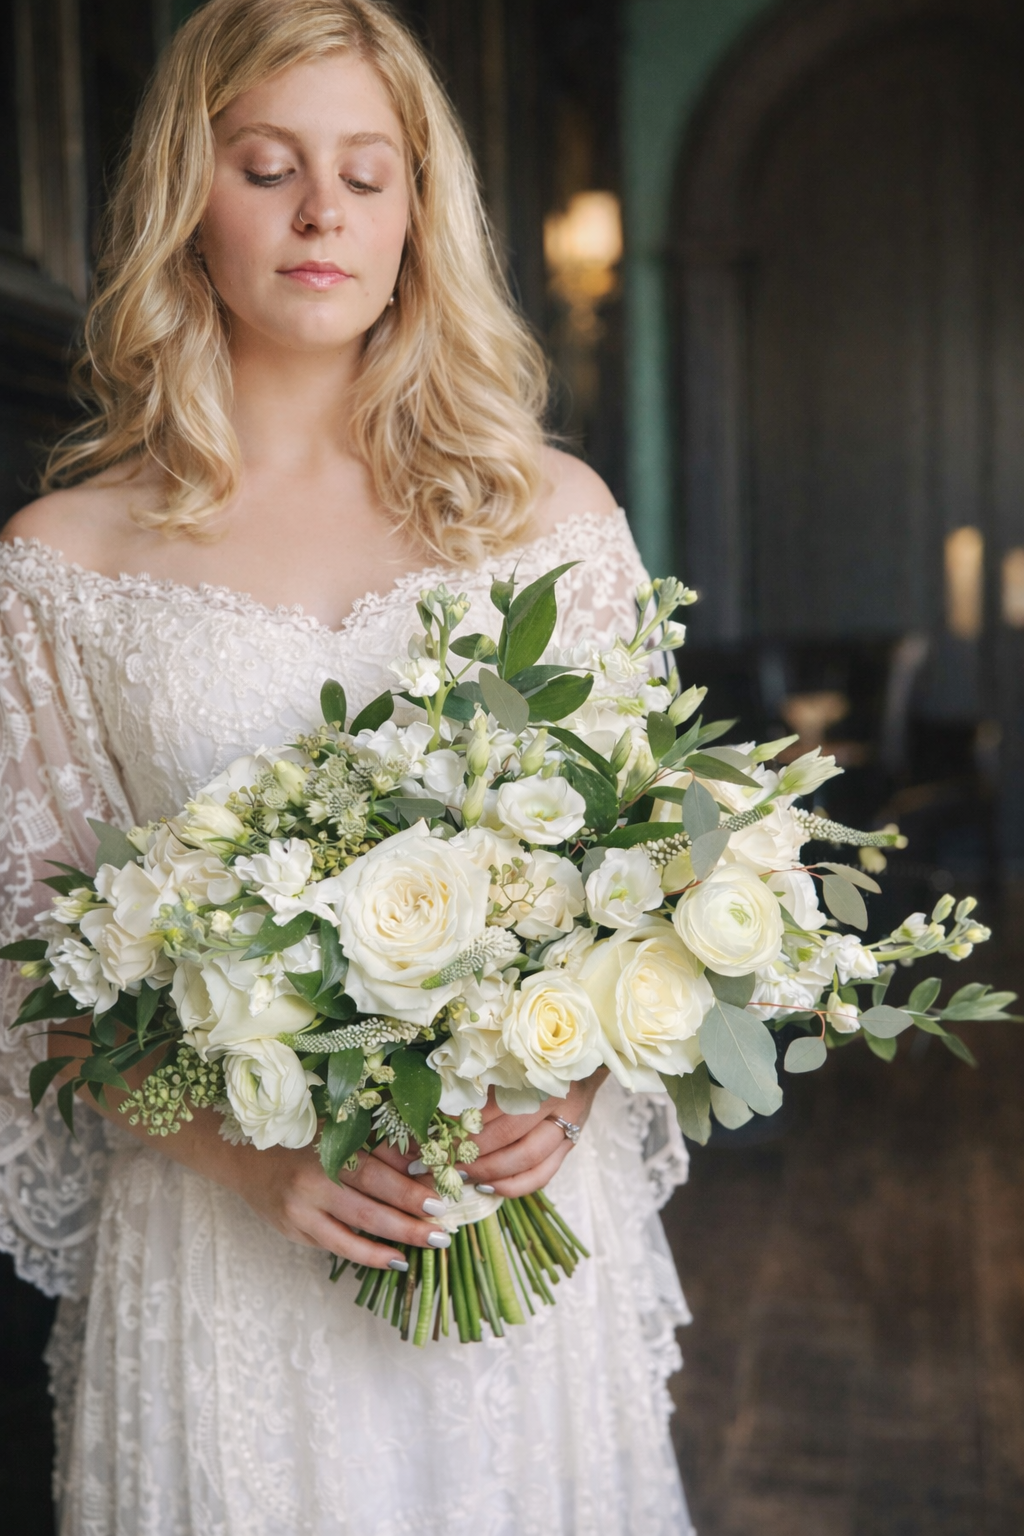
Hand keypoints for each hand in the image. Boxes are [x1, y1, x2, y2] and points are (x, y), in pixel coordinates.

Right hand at [233, 1138, 450, 1270]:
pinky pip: (335, 1247)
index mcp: (327, 1149)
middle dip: (408, 1224)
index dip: (407, 1191)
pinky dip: (365, 1254)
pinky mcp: (293, 1230)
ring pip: (351, 1234)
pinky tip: (391, 1259)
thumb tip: (424, 1166)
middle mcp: (311, 1181)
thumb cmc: (303, 1137)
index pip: (375, 1175)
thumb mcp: (340, 1131)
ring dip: (390, 1245)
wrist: (244, 1155)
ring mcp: (299, 1210)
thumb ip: (380, 1148)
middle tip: (441, 1234)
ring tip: (421, 1250)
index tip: (439, 1204)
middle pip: (367, 1208)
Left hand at [458, 1069, 607, 1197]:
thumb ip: (491, 1076)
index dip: (470, 1117)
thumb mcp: (518, 1059)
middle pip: (514, 1134)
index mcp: (544, 1077)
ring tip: (462, 1172)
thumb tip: (448, 1097)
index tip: (442, 1124)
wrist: (586, 1065)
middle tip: (446, 1154)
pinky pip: (543, 1175)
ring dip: (491, 1170)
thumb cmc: (542, 1059)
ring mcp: (567, 1130)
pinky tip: (487, 1186)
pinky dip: (513, 1185)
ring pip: (530, 1160)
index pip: (502, 1103)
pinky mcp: (567, 1148)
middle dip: (476, 1148)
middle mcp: (560, 1106)